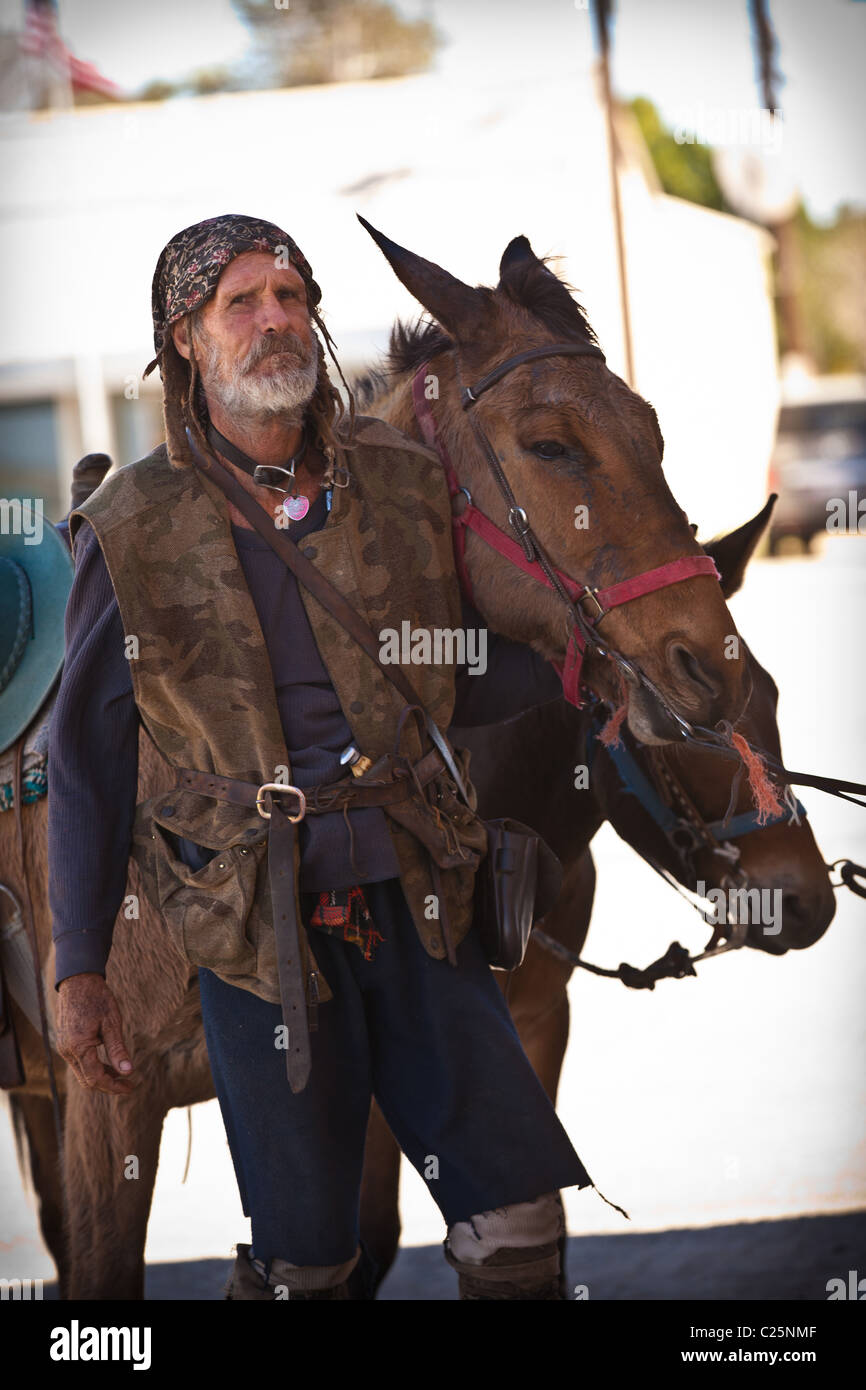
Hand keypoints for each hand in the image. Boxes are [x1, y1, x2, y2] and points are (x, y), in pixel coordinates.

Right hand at [56, 972, 135, 1094]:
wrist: (78, 981)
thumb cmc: (97, 998)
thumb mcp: (112, 1022)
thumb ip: (118, 1049)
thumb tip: (128, 1071)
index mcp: (78, 1046)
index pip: (95, 1078)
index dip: (113, 1086)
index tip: (130, 1087)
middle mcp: (67, 1051)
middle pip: (87, 1080)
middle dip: (108, 1085)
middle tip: (129, 1085)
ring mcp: (64, 1048)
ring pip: (83, 1073)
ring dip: (102, 1077)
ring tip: (123, 1075)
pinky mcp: (65, 1043)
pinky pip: (80, 1063)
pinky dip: (94, 1067)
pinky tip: (110, 1064)